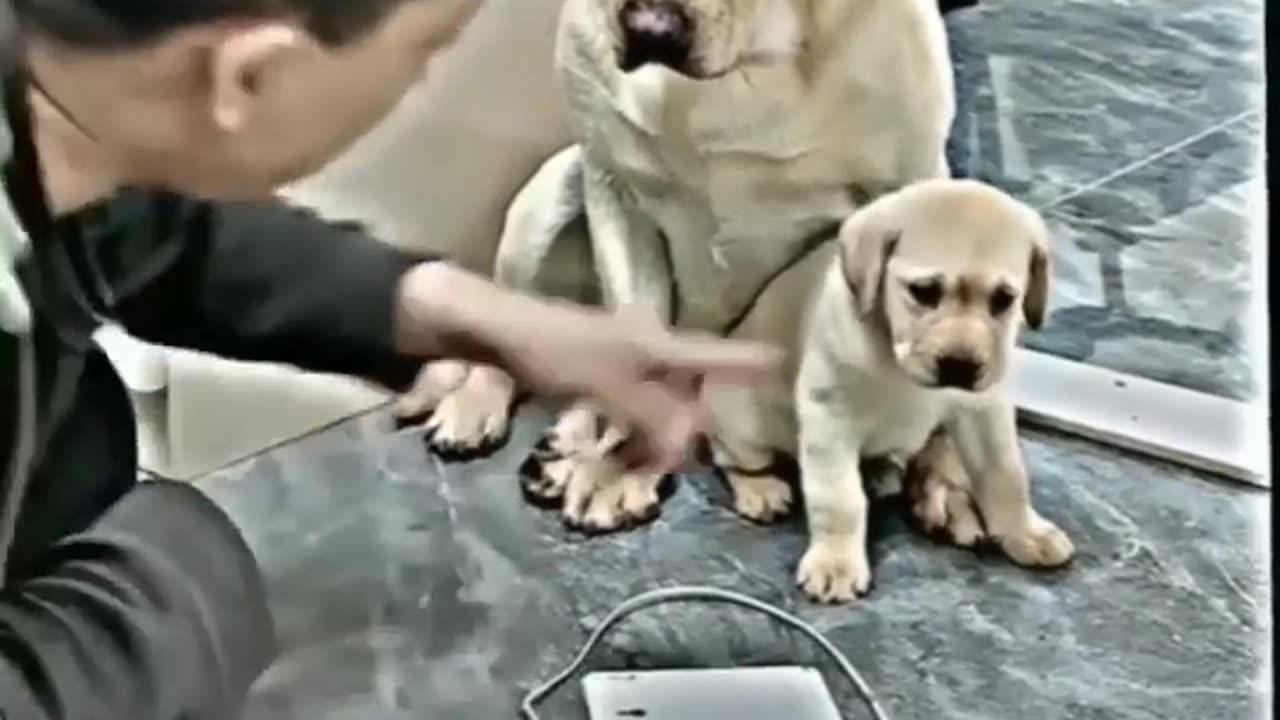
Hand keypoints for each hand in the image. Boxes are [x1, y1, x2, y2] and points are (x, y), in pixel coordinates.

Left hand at [396, 263, 780, 472]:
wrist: (491, 328)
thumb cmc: (548, 348)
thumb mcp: (604, 385)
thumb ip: (649, 414)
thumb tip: (690, 441)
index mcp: (658, 344)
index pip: (716, 354)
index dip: (750, 363)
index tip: (787, 363)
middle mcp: (649, 347)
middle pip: (690, 389)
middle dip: (690, 426)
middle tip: (673, 464)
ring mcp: (624, 358)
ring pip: (661, 400)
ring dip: (659, 434)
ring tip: (644, 465)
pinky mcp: (601, 372)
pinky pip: (635, 404)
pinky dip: (635, 428)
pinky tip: (623, 448)